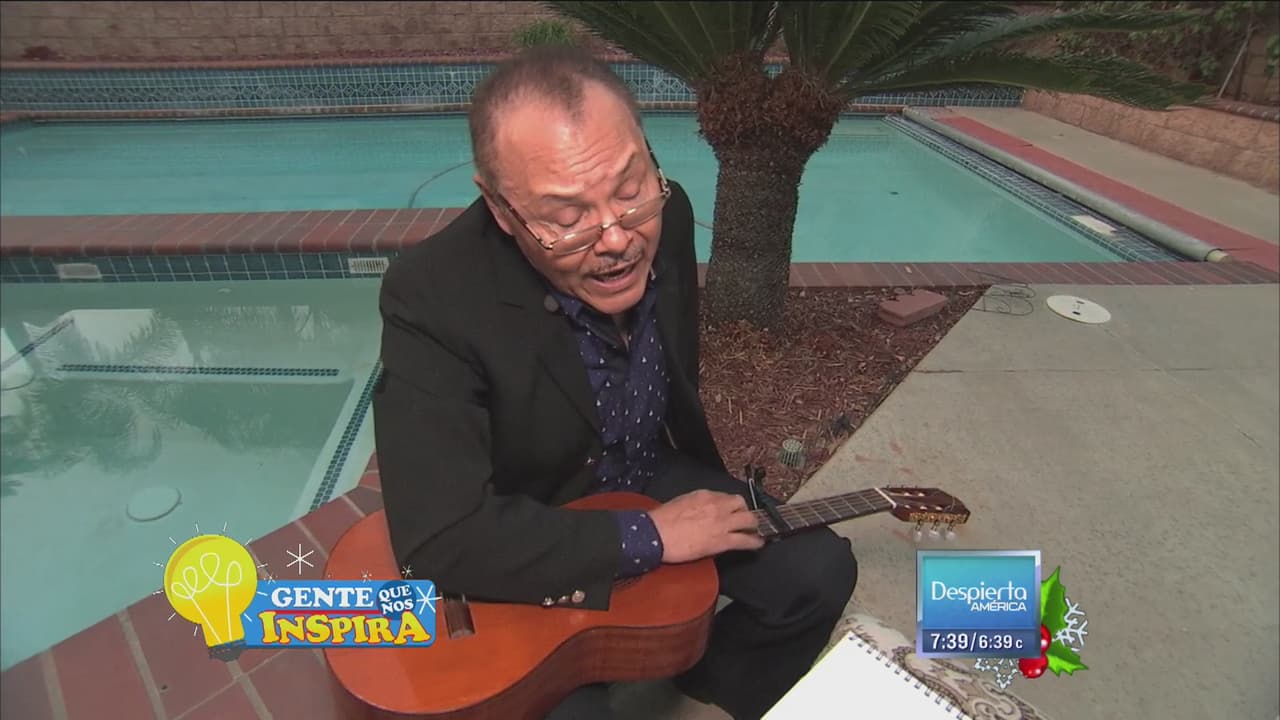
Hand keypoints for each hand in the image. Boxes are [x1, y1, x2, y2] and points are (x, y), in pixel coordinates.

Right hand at [647, 490, 765, 562]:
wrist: (656, 534)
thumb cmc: (662, 520)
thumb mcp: (681, 503)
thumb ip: (695, 505)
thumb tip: (701, 512)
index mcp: (704, 495)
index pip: (724, 496)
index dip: (729, 505)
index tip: (729, 511)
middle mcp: (717, 505)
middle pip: (740, 503)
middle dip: (744, 511)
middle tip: (744, 520)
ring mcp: (722, 522)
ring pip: (748, 519)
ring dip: (753, 525)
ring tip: (755, 531)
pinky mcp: (722, 540)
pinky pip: (746, 540)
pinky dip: (755, 542)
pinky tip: (759, 544)